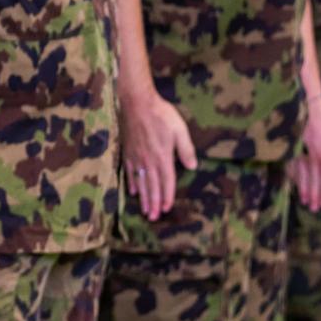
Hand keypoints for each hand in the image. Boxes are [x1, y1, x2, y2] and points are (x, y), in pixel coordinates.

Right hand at [123, 90, 195, 219]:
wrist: (137, 103)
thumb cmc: (161, 114)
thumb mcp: (180, 130)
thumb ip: (186, 150)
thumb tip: (192, 167)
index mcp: (163, 157)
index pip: (166, 181)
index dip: (167, 196)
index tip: (166, 208)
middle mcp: (149, 161)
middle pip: (152, 186)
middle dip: (153, 203)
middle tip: (153, 217)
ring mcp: (137, 157)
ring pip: (140, 182)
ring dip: (143, 197)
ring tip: (144, 210)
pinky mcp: (128, 151)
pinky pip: (130, 171)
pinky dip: (132, 182)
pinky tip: (132, 191)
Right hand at [290, 94, 320, 211]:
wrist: (307, 105)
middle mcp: (313, 158)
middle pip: (313, 181)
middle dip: (314, 195)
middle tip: (313, 208)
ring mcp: (300, 153)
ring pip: (301, 176)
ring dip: (303, 189)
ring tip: (304, 200)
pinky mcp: (292, 148)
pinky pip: (292, 166)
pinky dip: (293, 177)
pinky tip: (294, 183)